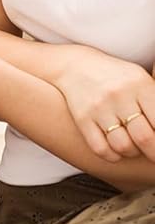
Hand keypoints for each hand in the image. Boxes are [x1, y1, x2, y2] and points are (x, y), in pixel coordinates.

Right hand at [52, 47, 154, 161]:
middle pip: (145, 138)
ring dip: (132, 152)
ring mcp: (99, 108)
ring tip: (133, 147)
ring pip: (123, 146)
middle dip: (154, 152)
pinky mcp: (82, 119)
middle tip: (153, 153)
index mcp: (140, 85)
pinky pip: (101, 149)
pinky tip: (116, 150)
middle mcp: (119, 96)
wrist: (76, 67)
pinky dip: (113, 156)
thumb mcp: (142, 80)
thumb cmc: (118, 78)